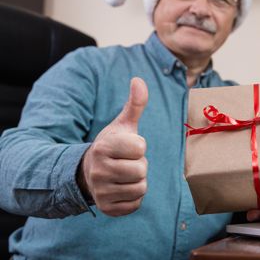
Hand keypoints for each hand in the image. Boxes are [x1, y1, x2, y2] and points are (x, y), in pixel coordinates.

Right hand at [77, 77, 148, 216]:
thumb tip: (138, 79)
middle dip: (140, 165)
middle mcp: (98, 170)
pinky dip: (134, 197)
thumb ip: (134, 104)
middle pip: (141, 170)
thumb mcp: (123, 124)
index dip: (139, 146)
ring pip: (140, 188)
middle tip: (127, 162)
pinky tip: (122, 187)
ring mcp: (101, 191)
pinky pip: (135, 204)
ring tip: (125, 174)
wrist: (89, 171)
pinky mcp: (107, 208)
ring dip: (138, 181)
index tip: (129, 146)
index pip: (140, 148)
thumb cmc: (113, 145)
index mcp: (103, 147)